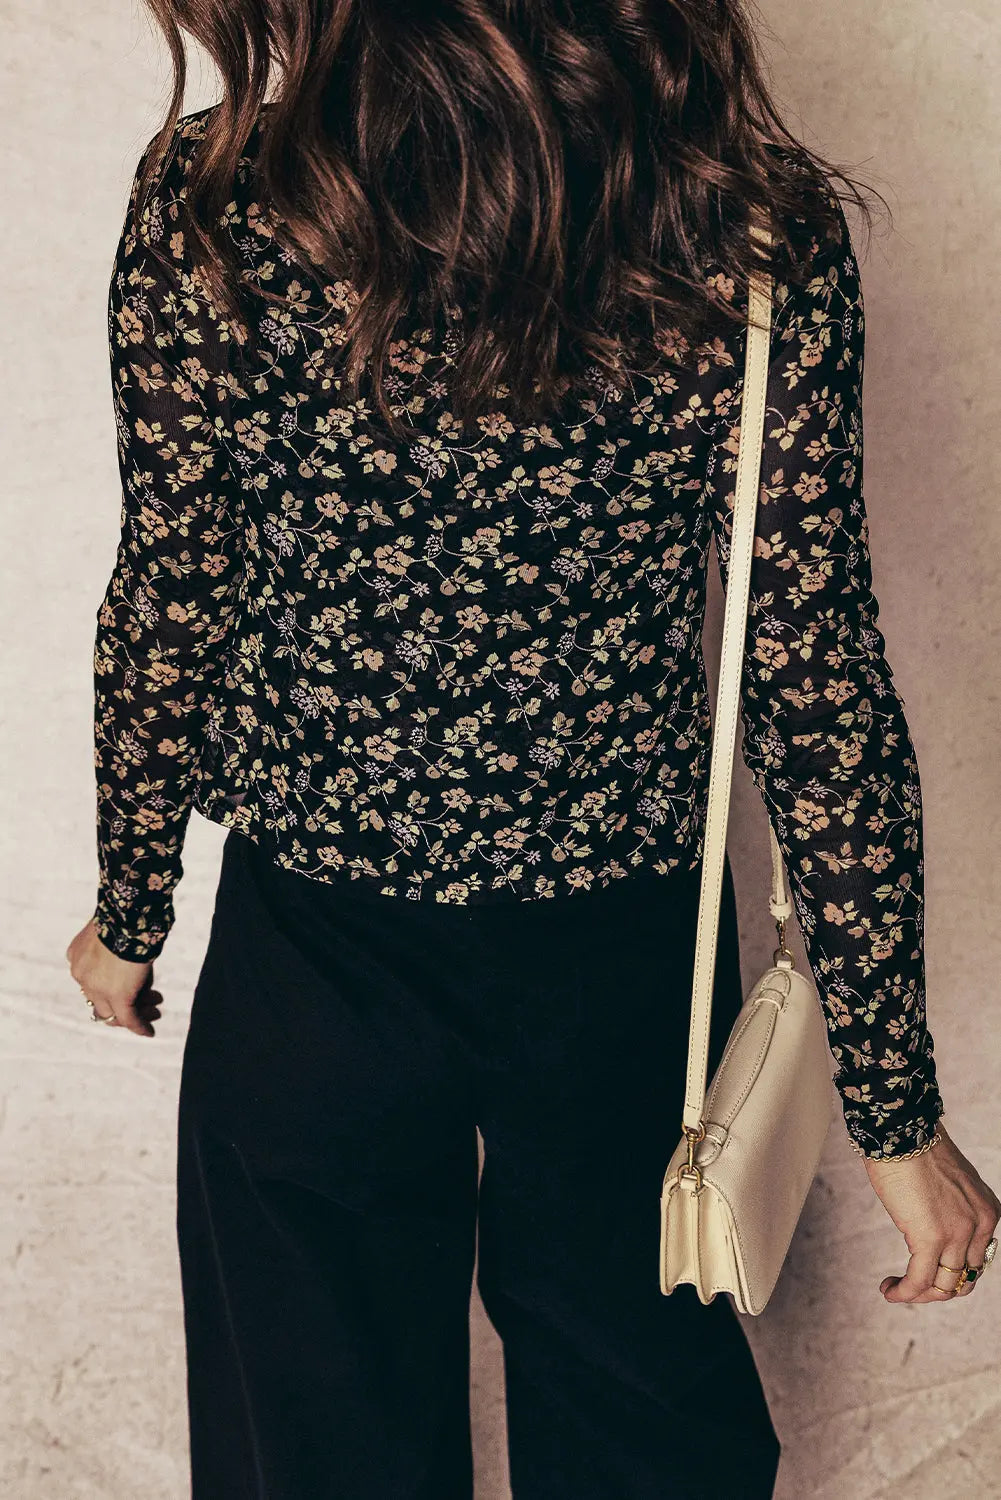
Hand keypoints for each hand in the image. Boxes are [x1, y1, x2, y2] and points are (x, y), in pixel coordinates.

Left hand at [65, 920, 161, 1036]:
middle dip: (122, 1002)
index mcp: (77, 956)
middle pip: (100, 1000)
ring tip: (155, 1012)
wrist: (129, 913)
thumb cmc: (126, 913)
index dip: (111, 986)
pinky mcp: (118, 996)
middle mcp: (81, 974)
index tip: (131, 984)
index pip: (92, 982)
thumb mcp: (113, 931)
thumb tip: (132, 961)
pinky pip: (128, 1018)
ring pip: (113, 1012)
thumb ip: (115, 948)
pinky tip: (149, 1031)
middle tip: (147, 1000)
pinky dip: (139, 1026)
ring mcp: (97, 987)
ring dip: (135, 1013)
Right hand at [864, 1123, 1000, 1302]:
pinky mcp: (931, 1239)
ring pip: (943, 1286)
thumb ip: (953, 1207)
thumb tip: (933, 1227)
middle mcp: (980, 1226)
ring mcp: (958, 1234)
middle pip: (963, 1279)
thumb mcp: (950, 1182)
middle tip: (911, 1284)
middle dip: (937, 1289)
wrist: (902, 1131)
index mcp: (988, 1211)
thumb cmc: (916, 1148)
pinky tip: (889, 1289)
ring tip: (896, 1288)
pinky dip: (904, 1292)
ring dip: (918, 1294)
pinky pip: (920, 1281)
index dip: (950, 1272)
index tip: (926, 1269)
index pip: (976, 1260)